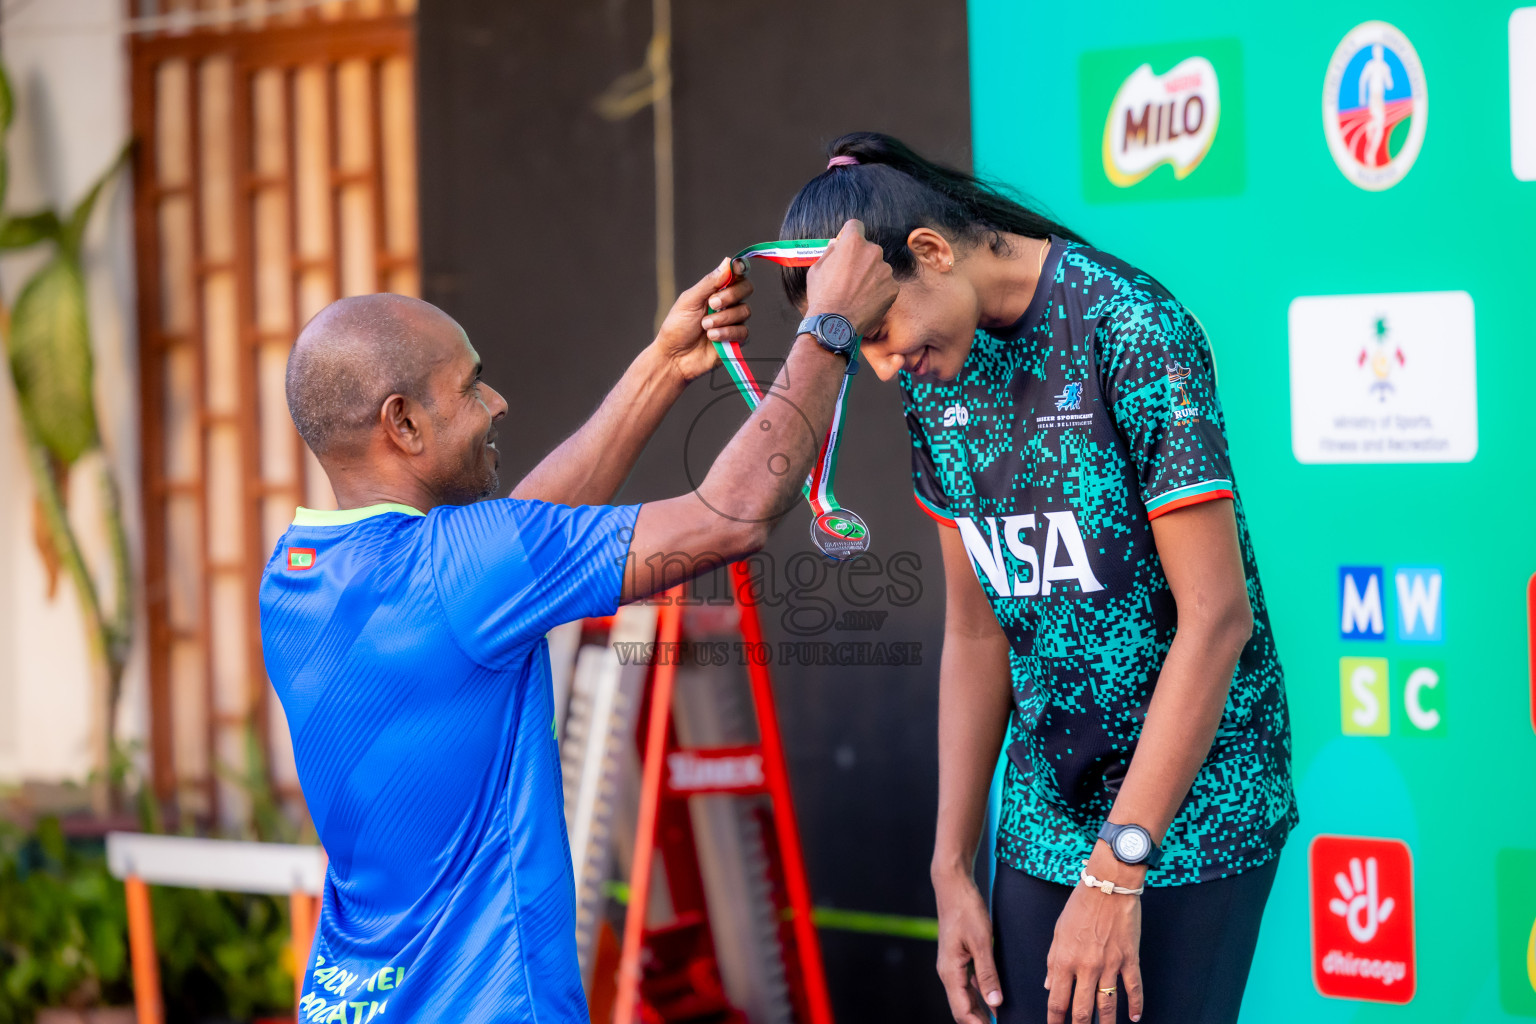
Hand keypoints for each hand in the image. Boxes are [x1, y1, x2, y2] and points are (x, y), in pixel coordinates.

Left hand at [654, 257, 754, 382]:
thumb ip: (709, 283)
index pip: (736, 275)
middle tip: (712, 303)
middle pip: (745, 289)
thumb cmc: (677, 327)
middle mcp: (727, 304)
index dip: (740, 268)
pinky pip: (743, 332)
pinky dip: (726, 333)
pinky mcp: (736, 340)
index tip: (737, 268)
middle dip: (730, 295)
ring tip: (705, 326)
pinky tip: (712, 337)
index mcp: (715, 290)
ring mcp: (733, 321)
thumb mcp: (689, 300)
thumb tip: (727, 262)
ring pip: (744, 311)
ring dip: (723, 318)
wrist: (674, 356)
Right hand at [804, 219, 896, 336]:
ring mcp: (885, 270)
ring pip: (878, 268)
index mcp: (853, 242)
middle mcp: (873, 251)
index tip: (846, 245)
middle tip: (849, 278)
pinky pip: (885, 285)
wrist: (835, 324)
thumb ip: (830, 252)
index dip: (849, 234)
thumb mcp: (816, 269)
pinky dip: (878, 291)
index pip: (855, 225)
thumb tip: (837, 244)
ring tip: (857, 293)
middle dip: (860, 259)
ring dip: (870, 276)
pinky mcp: (893, 287)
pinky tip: (865, 302)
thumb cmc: (822, 296)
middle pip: (868, 249)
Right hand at [934, 872, 1003, 1023]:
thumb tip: (995, 1003)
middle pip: (962, 1008)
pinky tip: (995, 998)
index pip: (962, 1011)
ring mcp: (952, 965)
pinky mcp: (958, 958)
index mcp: (950, 972)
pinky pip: (968, 984)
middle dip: (980, 1022)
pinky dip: (981, 995)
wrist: (953, 885)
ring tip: (1001, 1020)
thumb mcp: (981, 942)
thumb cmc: (966, 909)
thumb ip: (987, 974)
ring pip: (965, 997)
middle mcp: (948, 972)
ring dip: (981, 1011)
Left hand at [1044, 858, 1144, 1023]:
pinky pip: (1133, 988)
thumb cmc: (1080, 905)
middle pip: (1082, 1010)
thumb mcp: (1058, 932)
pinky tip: (1134, 1018)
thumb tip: (1048, 985)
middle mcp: (1086, 966)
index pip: (1057, 999)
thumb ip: (1052, 961)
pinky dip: (1135, 1005)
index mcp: (1064, 959)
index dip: (1055, 1019)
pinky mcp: (1129, 958)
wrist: (1108, 885)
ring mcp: (1110, 964)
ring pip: (1107, 1005)